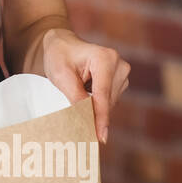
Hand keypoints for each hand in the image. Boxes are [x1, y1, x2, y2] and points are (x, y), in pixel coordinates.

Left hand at [39, 28, 128, 144]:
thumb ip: (76, 97)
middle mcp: (119, 64)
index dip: (100, 118)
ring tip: (75, 99)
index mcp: (105, 58)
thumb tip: (87, 120)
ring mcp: (122, 72)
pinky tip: (85, 98)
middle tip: (80, 131)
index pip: (103, 95)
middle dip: (94, 115)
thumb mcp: (61, 76)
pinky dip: (97, 104)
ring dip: (94, 108)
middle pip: (107, 101)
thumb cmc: (59, 56)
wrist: (62, 44)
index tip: (100, 138)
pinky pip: (109, 100)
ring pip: (109, 103)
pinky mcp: (120, 80)